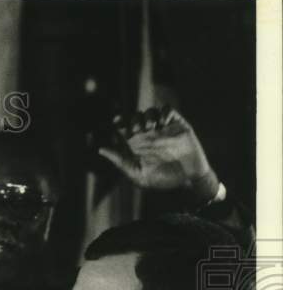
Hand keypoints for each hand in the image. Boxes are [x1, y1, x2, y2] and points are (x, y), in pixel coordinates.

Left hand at [99, 107, 219, 204]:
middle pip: (135, 117)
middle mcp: (147, 135)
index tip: (117, 122)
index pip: (123, 128)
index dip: (118, 122)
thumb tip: (100, 150)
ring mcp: (162, 129)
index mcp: (136, 145)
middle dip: (133, 121)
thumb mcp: (137, 174)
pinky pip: (168, 110)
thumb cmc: (162, 180)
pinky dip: (164, 112)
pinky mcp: (177, 125)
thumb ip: (119, 161)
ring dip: (148, 116)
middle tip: (137, 131)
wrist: (188, 179)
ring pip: (150, 112)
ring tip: (151, 128)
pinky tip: (164, 123)